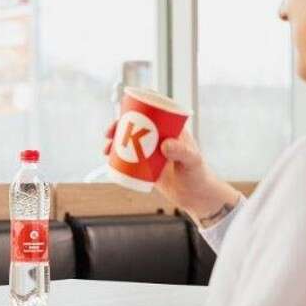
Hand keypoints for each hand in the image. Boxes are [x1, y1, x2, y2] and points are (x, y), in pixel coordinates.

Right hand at [105, 121, 238, 225]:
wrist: (196, 197)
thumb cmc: (199, 175)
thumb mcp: (192, 161)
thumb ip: (181, 152)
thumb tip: (164, 145)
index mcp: (172, 129)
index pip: (152, 111)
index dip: (136, 108)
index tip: (123, 113)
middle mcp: (160, 137)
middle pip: (135, 125)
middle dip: (119, 126)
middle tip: (109, 133)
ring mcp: (152, 152)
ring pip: (129, 141)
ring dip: (115, 142)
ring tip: (106, 149)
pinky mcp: (146, 166)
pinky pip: (129, 158)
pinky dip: (117, 156)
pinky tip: (109, 159)